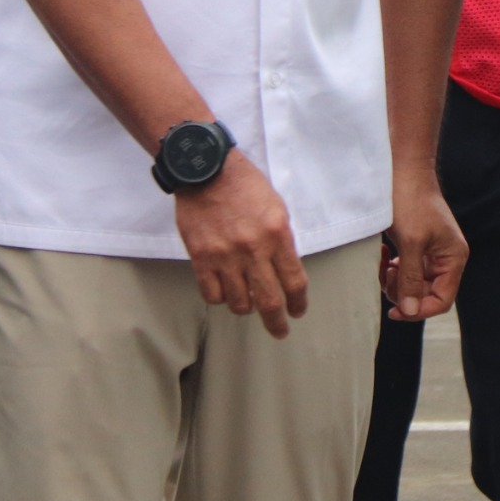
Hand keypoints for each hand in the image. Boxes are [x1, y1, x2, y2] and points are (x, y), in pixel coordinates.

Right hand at [174, 151, 308, 337]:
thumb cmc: (244, 185)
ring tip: (247, 301)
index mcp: (277, 234)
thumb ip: (281, 240)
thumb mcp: (275, 208)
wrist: (206, 170)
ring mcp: (225, 256)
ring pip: (239, 303)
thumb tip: (283, 271)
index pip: (294, 281)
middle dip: (277, 322)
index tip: (297, 310)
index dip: (298, 302)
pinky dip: (221, 298)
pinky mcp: (201, 258)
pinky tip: (224, 290)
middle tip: (279, 330)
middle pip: (269, 301)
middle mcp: (253, 249)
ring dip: (246, 307)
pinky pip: (212, 294)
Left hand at [381, 169, 466, 321]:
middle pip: (426, 294)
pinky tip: (384, 254)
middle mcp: (446, 257)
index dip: (419, 310)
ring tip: (383, 263)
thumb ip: (411, 279)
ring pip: (413, 283)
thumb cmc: (410, 200)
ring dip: (395, 280)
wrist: (401, 168)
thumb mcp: (411, 243)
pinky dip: (392, 268)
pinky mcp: (417, 244)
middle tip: (386, 277)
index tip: (395, 311)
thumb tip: (410, 310)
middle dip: (404, 292)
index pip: (442, 300)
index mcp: (453, 258)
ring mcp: (432, 251)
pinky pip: (406, 269)